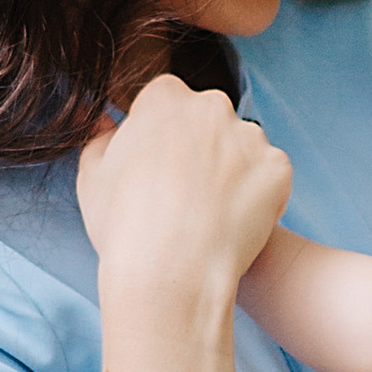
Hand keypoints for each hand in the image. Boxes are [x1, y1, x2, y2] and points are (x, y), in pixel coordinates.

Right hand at [76, 77, 291, 298]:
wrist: (171, 274)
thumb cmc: (123, 227)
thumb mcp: (93, 176)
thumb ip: (101, 140)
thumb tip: (107, 126)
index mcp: (165, 98)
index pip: (168, 104)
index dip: (163, 139)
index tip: (159, 170)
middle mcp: (211, 106)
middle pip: (209, 122)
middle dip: (202, 149)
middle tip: (186, 195)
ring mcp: (250, 135)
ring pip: (242, 148)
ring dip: (232, 172)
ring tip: (210, 216)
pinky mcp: (278, 167)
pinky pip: (270, 176)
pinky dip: (259, 196)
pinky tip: (235, 224)